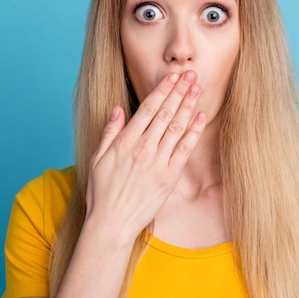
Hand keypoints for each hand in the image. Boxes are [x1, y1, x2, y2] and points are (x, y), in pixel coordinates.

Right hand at [85, 71, 206, 242]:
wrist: (112, 223)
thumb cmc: (102, 192)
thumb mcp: (97, 158)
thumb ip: (109, 132)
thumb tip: (118, 108)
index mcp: (125, 142)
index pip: (147, 109)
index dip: (161, 91)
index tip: (171, 77)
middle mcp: (143, 148)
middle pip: (164, 113)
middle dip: (179, 92)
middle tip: (190, 74)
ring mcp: (157, 162)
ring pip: (176, 127)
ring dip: (188, 106)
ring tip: (197, 88)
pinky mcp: (169, 177)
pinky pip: (184, 150)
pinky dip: (193, 132)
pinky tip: (201, 117)